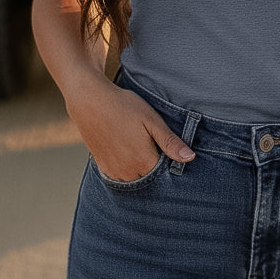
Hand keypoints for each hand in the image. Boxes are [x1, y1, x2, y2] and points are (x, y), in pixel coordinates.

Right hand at [65, 77, 194, 181]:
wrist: (89, 101)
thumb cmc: (124, 107)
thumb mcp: (152, 120)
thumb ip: (170, 142)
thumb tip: (190, 158)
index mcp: (144, 162)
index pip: (165, 173)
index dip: (170, 162)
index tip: (168, 147)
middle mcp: (128, 173)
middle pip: (150, 177)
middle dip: (156, 165)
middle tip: (152, 142)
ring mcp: (114, 171)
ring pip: (135, 177)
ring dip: (141, 167)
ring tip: (139, 143)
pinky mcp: (103, 167)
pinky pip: (121, 175)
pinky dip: (128, 167)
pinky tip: (127, 148)